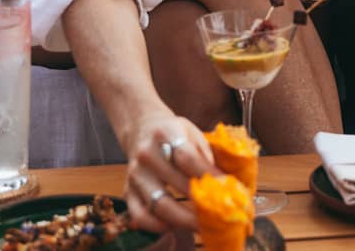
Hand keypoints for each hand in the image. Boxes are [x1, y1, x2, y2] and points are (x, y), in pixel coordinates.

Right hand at [122, 112, 215, 232]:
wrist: (142, 129)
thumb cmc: (173, 133)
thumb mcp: (192, 133)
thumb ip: (206, 155)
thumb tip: (224, 183)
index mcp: (166, 133)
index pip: (188, 158)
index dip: (208, 175)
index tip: (227, 188)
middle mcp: (147, 154)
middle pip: (176, 184)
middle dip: (200, 203)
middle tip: (219, 215)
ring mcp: (135, 174)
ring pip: (159, 204)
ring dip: (183, 219)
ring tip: (201, 225)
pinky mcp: (127, 191)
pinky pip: (140, 216)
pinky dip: (157, 226)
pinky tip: (174, 226)